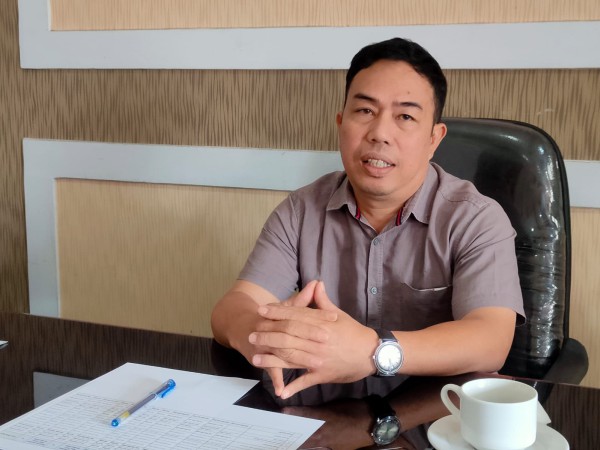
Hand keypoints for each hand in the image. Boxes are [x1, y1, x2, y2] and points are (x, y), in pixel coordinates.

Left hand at [250, 281, 377, 398]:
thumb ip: (323, 301)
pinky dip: (292, 387)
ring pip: (291, 358)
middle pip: (288, 336)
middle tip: (252, 335)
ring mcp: (319, 359)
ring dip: (272, 358)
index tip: (262, 311)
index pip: (294, 316)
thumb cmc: (354, 332)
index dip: (276, 313)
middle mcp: (317, 341)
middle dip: (268, 336)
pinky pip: (305, 381)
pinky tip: (279, 390)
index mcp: (321, 324)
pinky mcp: (322, 374)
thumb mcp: (339, 314)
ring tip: (255, 357)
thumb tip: (315, 284)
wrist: (372, 352)